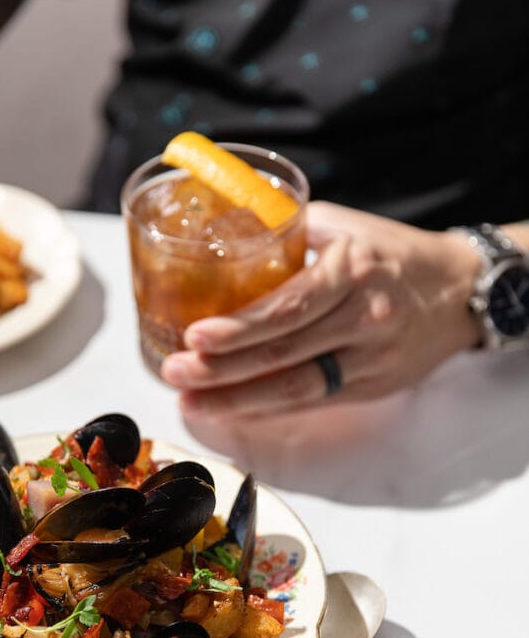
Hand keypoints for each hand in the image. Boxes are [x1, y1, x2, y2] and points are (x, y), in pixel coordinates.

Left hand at [160, 202, 481, 419]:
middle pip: (284, 354)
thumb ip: (289, 236)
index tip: (196, 336)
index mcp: (353, 270)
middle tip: (176, 373)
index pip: (288, 306)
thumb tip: (225, 242)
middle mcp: (364, 317)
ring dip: (237, 400)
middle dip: (222, 370)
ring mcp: (370, 358)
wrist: (461, 291)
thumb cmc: (394, 254)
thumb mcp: (346, 228)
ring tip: (192, 402)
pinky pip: (311, 402)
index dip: (240, 328)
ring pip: (295, 389)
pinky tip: (232, 409)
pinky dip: (267, 408)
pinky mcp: (370, 387)